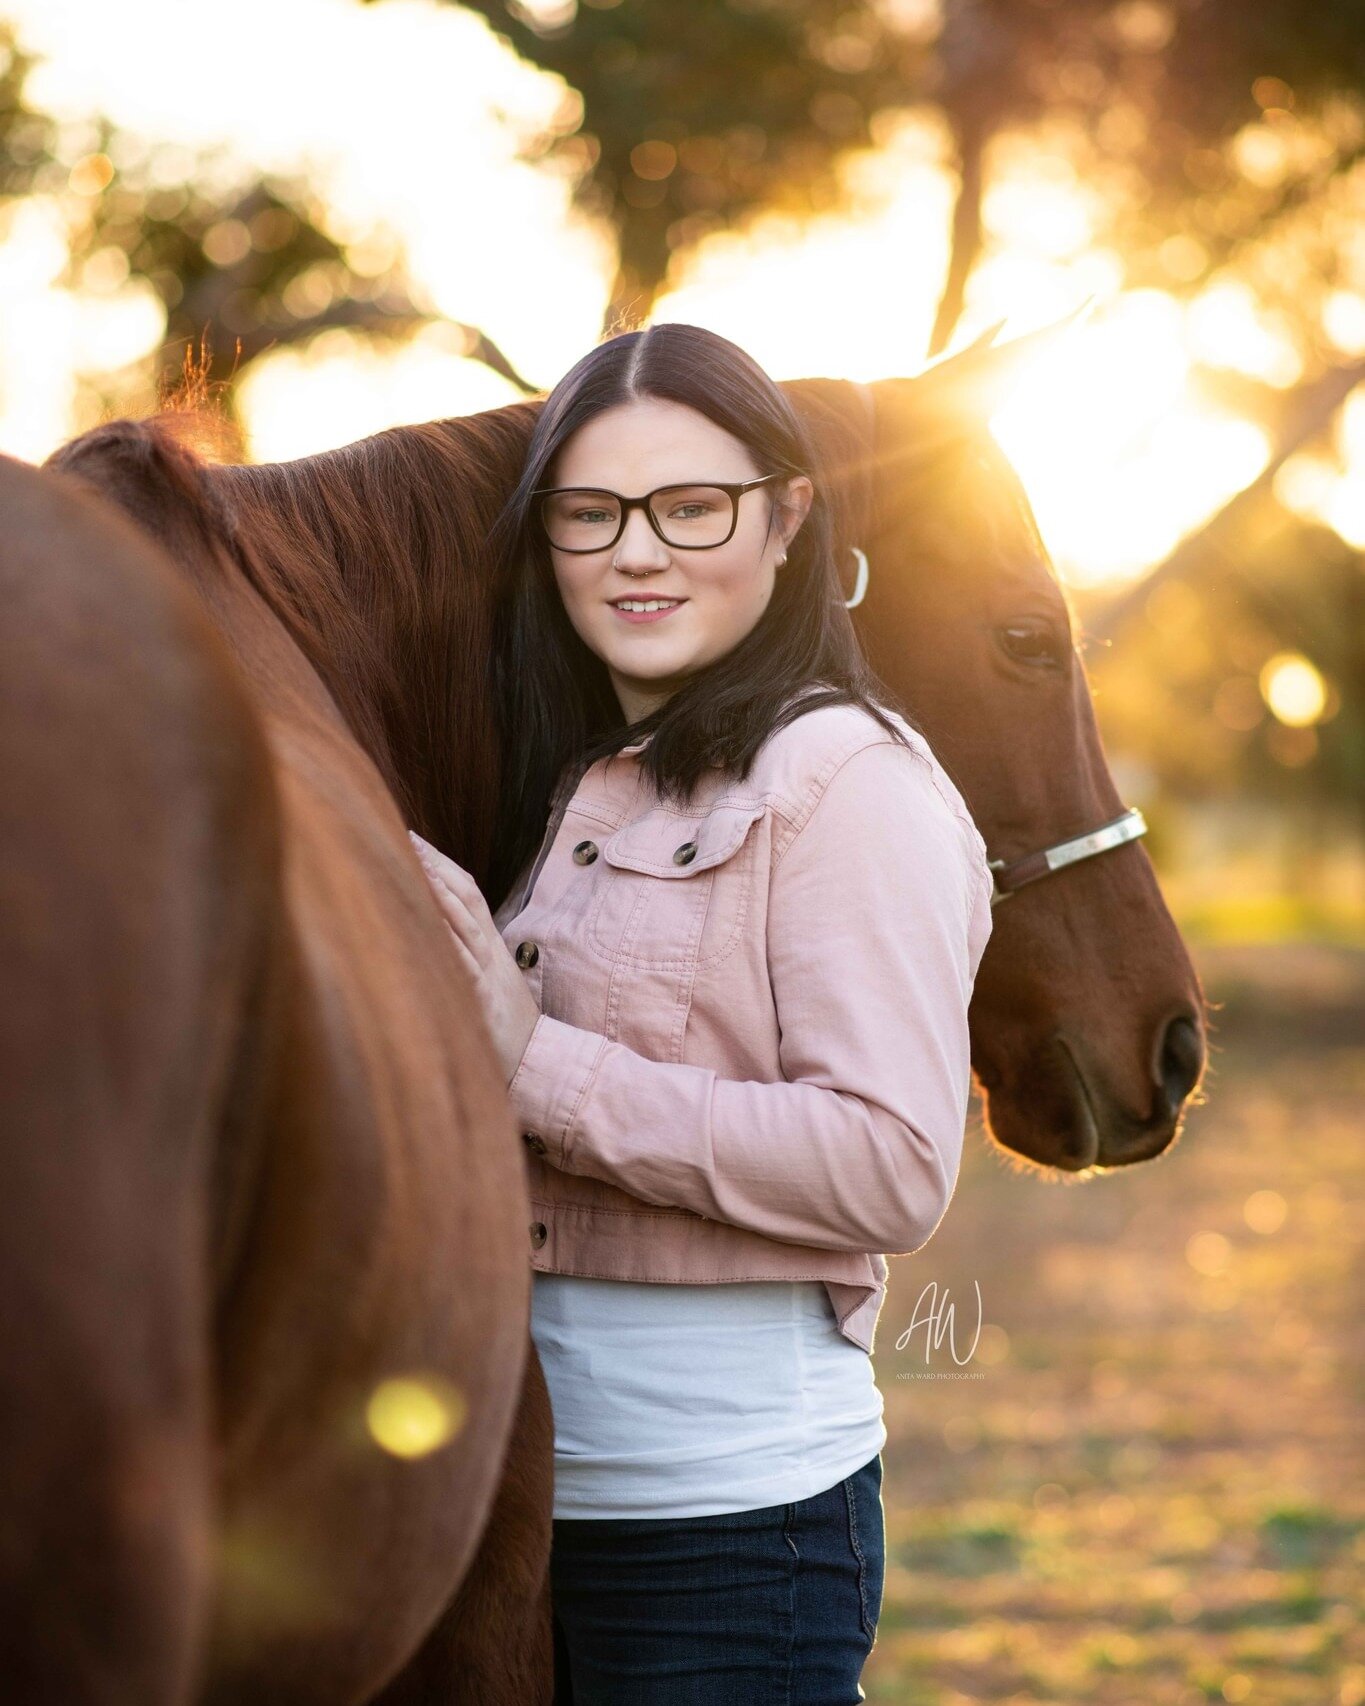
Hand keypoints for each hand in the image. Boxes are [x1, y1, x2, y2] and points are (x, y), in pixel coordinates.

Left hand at [408, 831, 540, 1085]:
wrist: (540, 1060)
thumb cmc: (510, 1026)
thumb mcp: (492, 982)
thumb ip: (471, 957)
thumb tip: (442, 937)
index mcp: (491, 945)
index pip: (468, 892)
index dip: (442, 863)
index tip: (415, 838)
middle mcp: (490, 950)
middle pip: (465, 894)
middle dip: (436, 863)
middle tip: (406, 835)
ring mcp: (488, 972)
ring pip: (463, 920)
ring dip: (437, 888)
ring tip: (411, 860)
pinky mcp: (482, 998)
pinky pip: (461, 963)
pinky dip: (444, 939)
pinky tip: (425, 919)